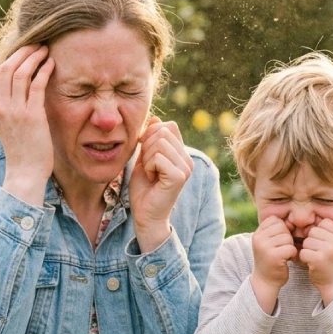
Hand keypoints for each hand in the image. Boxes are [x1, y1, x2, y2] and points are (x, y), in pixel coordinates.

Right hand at [0, 44, 55, 205]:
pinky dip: (44, 71)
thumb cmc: (22, 151)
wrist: (24, 173)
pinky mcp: (32, 116)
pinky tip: (52, 65)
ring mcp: (15, 110)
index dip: (13, 57)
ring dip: (34, 57)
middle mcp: (2, 106)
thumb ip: (14, 107)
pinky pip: (36, 85)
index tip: (26, 50)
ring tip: (46, 49)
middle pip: (7, 67)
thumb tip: (23, 91)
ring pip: (21, 72)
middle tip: (37, 43)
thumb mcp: (11, 125)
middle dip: (23, 52)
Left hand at [129, 117, 193, 251]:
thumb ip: (150, 140)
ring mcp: (185, 168)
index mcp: (182, 154)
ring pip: (159, 143)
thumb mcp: (145, 158)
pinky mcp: (179, 176)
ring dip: (146, 158)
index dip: (150, 134)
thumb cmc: (144, 189)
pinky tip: (152, 179)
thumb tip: (156, 118)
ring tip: (151, 173)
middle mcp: (188, 159)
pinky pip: (158, 157)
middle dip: (146, 147)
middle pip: (162, 132)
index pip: (168, 126)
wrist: (145, 215)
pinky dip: (148, 166)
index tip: (144, 152)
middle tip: (148, 167)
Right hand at [250, 215, 297, 313]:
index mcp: (257, 233)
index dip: (282, 228)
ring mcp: (265, 247)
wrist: (265, 281)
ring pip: (287, 237)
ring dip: (290, 246)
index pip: (275, 219)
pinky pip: (291, 248)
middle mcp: (258, 238)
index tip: (279, 240)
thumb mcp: (268, 242)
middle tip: (282, 248)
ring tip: (284, 254)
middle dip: (287, 237)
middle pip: (282, 227)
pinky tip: (287, 259)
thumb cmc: (271, 259)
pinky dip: (292, 254)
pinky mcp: (274, 256)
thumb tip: (292, 220)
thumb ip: (276, 230)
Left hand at [297, 218, 332, 305]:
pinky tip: (312, 264)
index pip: (323, 222)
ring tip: (316, 258)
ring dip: (307, 250)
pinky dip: (304, 258)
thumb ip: (324, 231)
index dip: (318, 231)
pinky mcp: (318, 259)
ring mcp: (328, 250)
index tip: (322, 242)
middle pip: (312, 231)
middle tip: (319, 252)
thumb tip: (304, 221)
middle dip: (311, 241)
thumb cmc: (331, 260)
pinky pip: (303, 252)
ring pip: (306, 241)